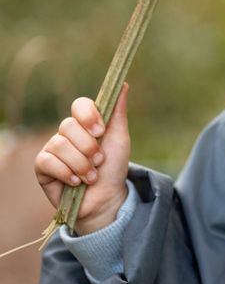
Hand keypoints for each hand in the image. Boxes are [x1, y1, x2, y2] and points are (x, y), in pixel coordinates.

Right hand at [35, 83, 130, 233]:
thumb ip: (118, 113)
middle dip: (88, 147)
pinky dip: (66, 173)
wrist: (106, 199)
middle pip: (68, 126)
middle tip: (99, 161)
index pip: (79, 105)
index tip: (101, 131)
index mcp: (85, 123)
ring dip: (80, 164)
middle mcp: (66, 133)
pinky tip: (76, 183)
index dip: (89, 116)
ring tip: (90, 176)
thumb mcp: (120, 139)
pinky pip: (48, 162)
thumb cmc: (114, 168)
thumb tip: (123, 84)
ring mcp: (53, 149)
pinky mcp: (42, 167)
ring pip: (59, 145)